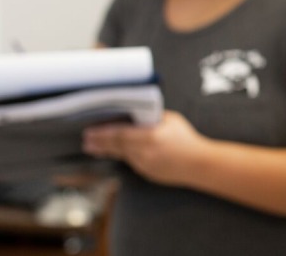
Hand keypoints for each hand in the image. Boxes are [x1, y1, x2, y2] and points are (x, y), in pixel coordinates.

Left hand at [83, 111, 207, 184]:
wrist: (199, 164)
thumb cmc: (187, 140)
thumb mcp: (171, 120)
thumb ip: (152, 117)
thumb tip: (136, 113)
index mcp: (150, 136)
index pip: (120, 133)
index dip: (103, 132)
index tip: (90, 130)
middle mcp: (145, 151)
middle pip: (116, 146)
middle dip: (99, 143)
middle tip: (86, 140)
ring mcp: (145, 164)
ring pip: (121, 155)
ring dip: (105, 151)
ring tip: (92, 147)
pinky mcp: (147, 173)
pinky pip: (131, 162)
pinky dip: (121, 156)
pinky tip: (112, 153)